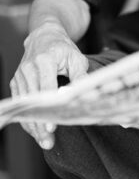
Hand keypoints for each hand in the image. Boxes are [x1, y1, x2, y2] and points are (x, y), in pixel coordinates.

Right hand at [10, 21, 88, 148]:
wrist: (44, 36)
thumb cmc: (63, 49)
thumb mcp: (77, 58)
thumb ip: (80, 75)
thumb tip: (83, 93)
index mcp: (44, 60)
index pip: (45, 87)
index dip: (48, 108)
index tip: (51, 126)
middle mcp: (28, 68)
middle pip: (33, 101)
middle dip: (40, 123)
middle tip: (49, 141)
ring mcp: (19, 75)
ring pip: (24, 106)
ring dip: (33, 125)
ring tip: (45, 141)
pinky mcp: (16, 82)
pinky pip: (20, 104)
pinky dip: (27, 118)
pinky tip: (37, 131)